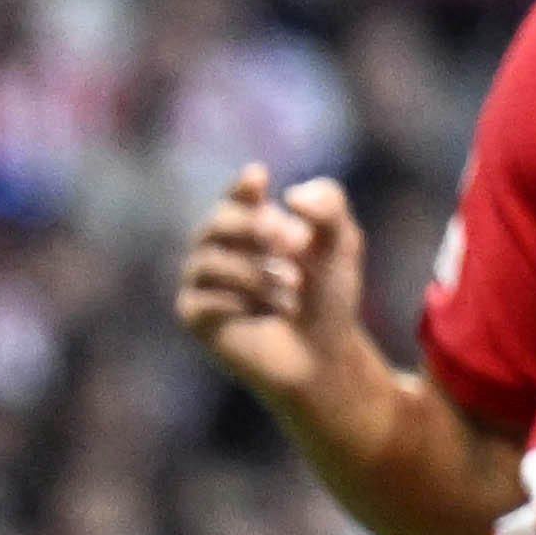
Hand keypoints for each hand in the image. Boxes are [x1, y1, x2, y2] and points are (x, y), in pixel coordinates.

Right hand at [174, 169, 369, 408]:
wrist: (322, 356)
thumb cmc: (328, 300)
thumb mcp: (341, 244)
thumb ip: (328, 206)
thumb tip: (287, 195)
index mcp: (251, 225)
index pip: (238, 196)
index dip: (242, 187)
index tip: (259, 178)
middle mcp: (220, 247)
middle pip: (217, 221)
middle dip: (252, 227)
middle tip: (292, 243)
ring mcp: (202, 281)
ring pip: (209, 260)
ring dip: (256, 273)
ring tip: (292, 290)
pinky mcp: (194, 314)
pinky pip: (203, 297)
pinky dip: (239, 303)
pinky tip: (265, 315)